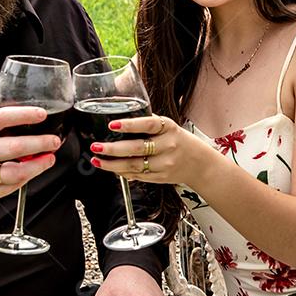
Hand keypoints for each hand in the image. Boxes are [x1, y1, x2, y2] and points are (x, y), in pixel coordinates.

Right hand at [0, 106, 61, 214]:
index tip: (41, 114)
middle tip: (54, 140)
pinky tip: (32, 172)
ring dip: (38, 165)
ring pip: (16, 171)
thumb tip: (17, 127)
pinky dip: (24, 178)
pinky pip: (9, 187)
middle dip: (40, 143)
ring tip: (49, 158)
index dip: (23, 114)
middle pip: (13, 146)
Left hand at [88, 115, 213, 188]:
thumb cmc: (179, 141)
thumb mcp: (168, 126)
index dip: (130, 125)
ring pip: (134, 166)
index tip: (112, 125)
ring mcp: (164, 164)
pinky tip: (111, 168)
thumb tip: (120, 118)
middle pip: (137, 149)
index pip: (148, 124)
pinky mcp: (160, 178)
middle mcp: (168, 146)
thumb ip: (148, 123)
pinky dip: (122, 172)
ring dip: (112, 164)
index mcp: (169, 128)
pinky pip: (137, 176)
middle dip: (113, 149)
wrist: (199, 164)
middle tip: (96, 146)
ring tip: (97, 160)